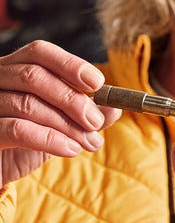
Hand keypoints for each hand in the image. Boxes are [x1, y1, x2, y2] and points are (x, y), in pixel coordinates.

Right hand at [0, 40, 120, 186]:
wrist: (0, 169)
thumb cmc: (31, 140)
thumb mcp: (63, 123)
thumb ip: (88, 113)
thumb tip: (115, 107)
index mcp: (15, 68)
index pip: (40, 52)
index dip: (71, 64)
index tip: (98, 83)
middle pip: (34, 76)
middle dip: (72, 100)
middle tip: (96, 121)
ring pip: (28, 104)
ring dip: (68, 125)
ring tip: (90, 142)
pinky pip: (16, 129)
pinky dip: (51, 140)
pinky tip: (72, 149)